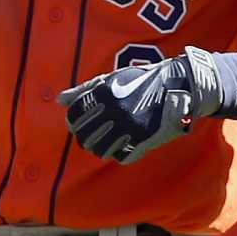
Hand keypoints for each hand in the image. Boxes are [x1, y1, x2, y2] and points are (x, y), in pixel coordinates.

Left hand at [58, 48, 222, 164]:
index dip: (73, 122)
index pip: (75, 116)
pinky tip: (120, 147)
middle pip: (85, 136)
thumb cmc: (140, 80)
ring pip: (101, 150)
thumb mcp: (111, 78)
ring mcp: (129, 127)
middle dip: (84, 138)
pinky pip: (121, 157)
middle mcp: (114, 111)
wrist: (177, 85)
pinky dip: (118, 154)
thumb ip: (84, 90)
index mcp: (104, 93)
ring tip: (103, 144)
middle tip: (89, 137)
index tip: (77, 124)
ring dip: (99, 149)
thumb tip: (59, 100)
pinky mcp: (144, 140)